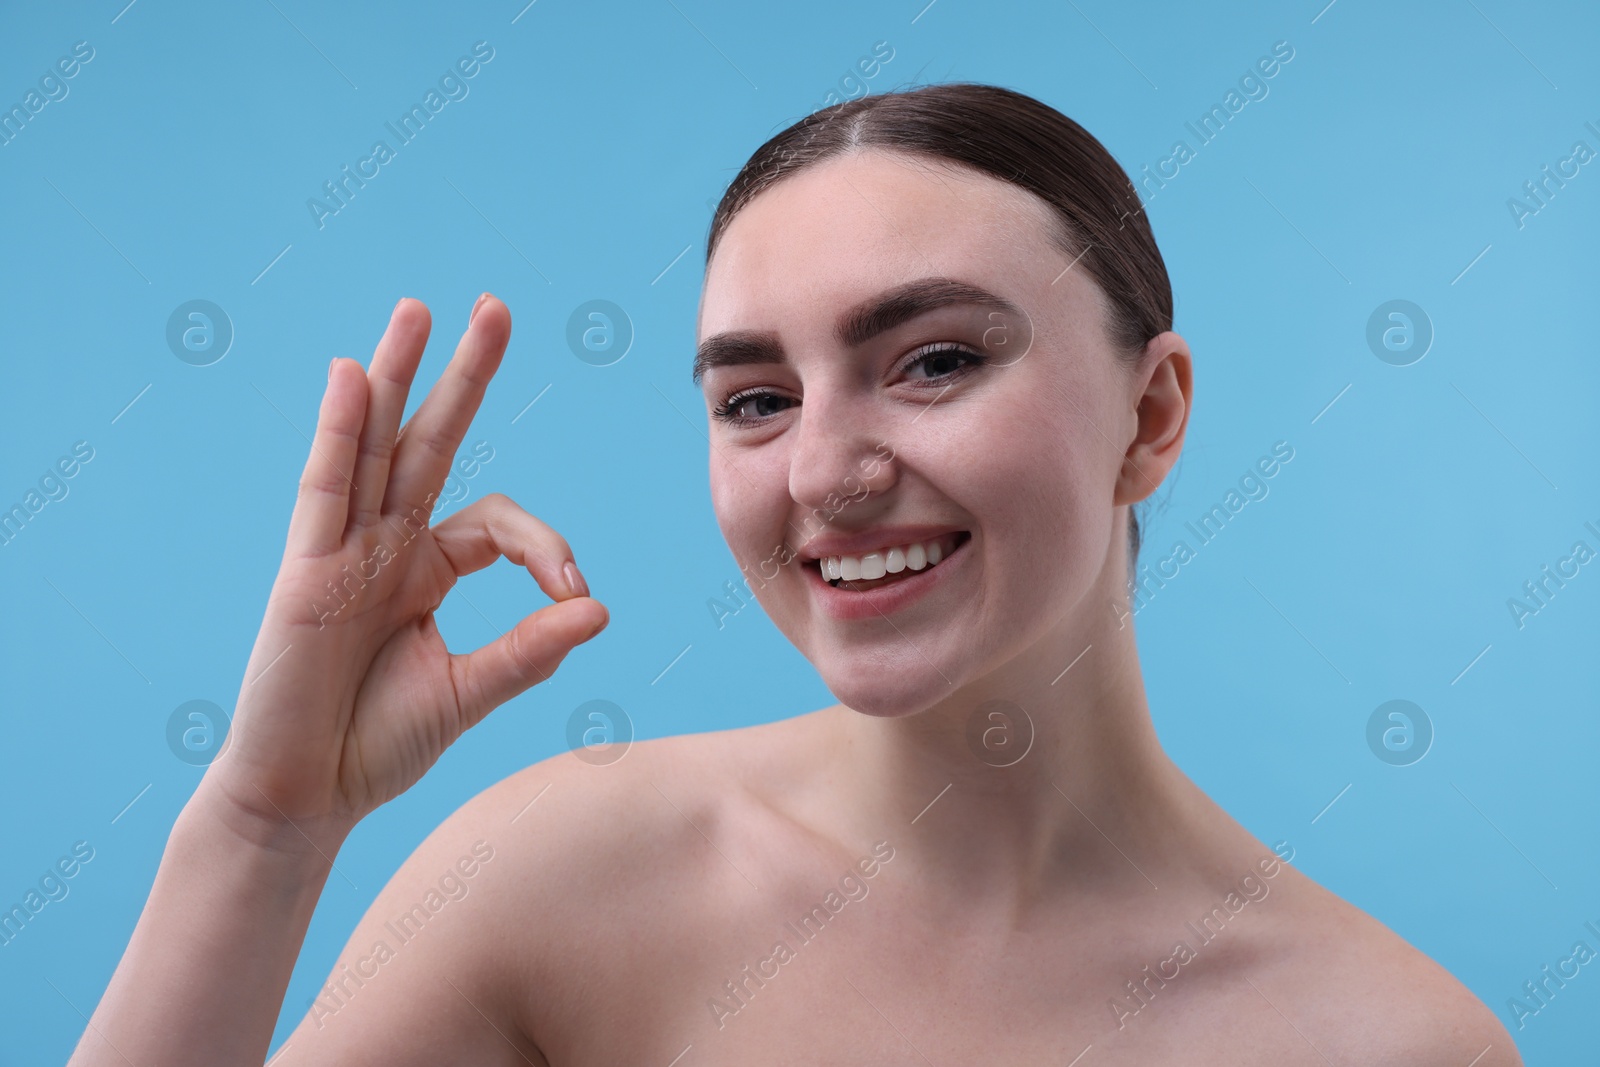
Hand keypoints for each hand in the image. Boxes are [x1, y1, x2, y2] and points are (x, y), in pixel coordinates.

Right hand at [201, 294, 606, 841]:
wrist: (305, 796)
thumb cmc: (377, 745)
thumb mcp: (469, 692)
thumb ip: (529, 650)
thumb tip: (599, 609)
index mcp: (427, 570)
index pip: (496, 522)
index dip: (544, 543)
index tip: (573, 591)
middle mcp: (385, 546)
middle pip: (428, 444)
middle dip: (462, 378)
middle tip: (495, 308)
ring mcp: (342, 551)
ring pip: (371, 446)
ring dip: (395, 376)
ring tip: (418, 310)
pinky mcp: (303, 571)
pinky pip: (322, 489)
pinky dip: (335, 433)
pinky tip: (349, 376)